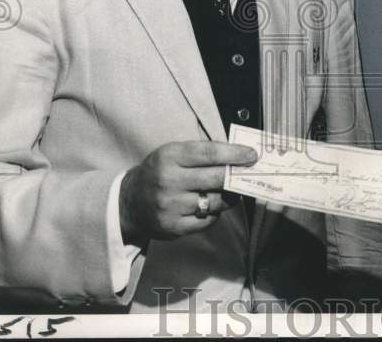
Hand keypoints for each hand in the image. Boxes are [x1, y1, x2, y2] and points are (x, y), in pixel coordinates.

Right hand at [119, 140, 256, 243]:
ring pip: (215, 201)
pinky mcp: (174, 227)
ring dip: (228, 196)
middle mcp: (168, 181)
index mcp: (169, 156)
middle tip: (250, 172)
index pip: (209, 153)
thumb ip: (202, 154)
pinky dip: (215, 213)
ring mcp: (171, 207)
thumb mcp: (173, 153)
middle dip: (237, 175)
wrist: (129, 202)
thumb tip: (238, 157)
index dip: (234, 153)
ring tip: (231, 191)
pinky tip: (212, 206)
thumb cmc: (159, 172)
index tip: (252, 155)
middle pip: (216, 178)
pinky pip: (208, 221)